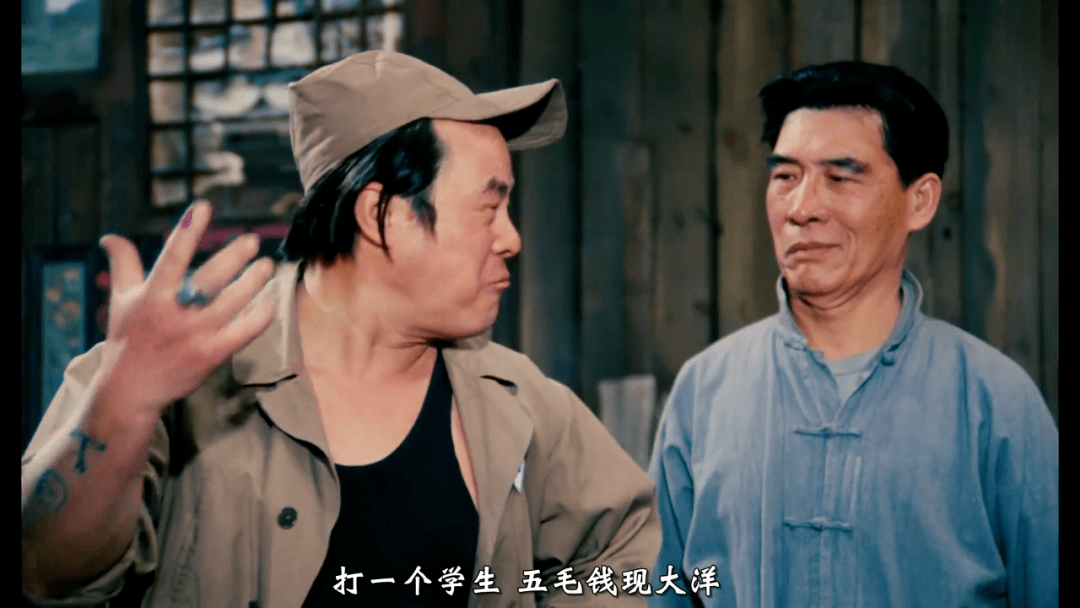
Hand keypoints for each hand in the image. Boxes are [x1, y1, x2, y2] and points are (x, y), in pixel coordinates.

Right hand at [96, 200, 275, 416]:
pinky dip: (260, 317)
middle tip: (252, 240)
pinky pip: (243, 333)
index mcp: (151, 296)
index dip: (188, 231)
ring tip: (267, 266)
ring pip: (232, 303)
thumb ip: (124, 266)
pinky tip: (270, 302)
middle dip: (232, 257)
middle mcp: (173, 314)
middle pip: (209, 279)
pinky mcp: (210, 356)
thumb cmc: (129, 340)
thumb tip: (110, 237)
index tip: (203, 207)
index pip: (171, 256)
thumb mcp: (122, 301)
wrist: (130, 392)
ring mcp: (193, 336)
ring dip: (253, 282)